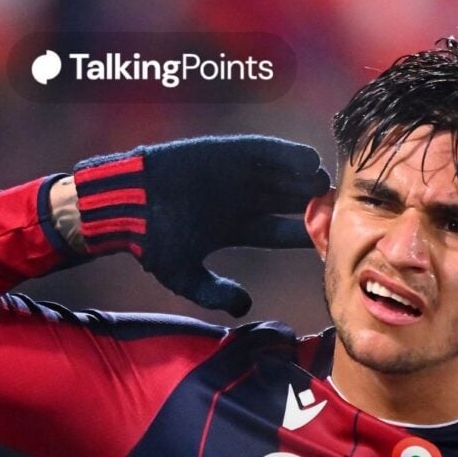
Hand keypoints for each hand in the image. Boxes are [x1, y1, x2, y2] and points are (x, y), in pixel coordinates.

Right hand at [73, 135, 329, 315]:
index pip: (278, 231)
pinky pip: (258, 150)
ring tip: (324, 180)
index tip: (326, 238)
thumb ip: (215, 292)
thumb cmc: (150, 243)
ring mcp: (231, 174)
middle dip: (309, 202)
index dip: (302, 233)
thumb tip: (244, 306)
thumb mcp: (186, 277)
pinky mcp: (221, 151)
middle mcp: (239, 199)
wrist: (122, 207)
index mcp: (234, 227)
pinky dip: (282, 152)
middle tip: (335, 205)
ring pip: (277, 174)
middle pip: (284, 200)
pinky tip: (305, 158)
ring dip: (301, 176)